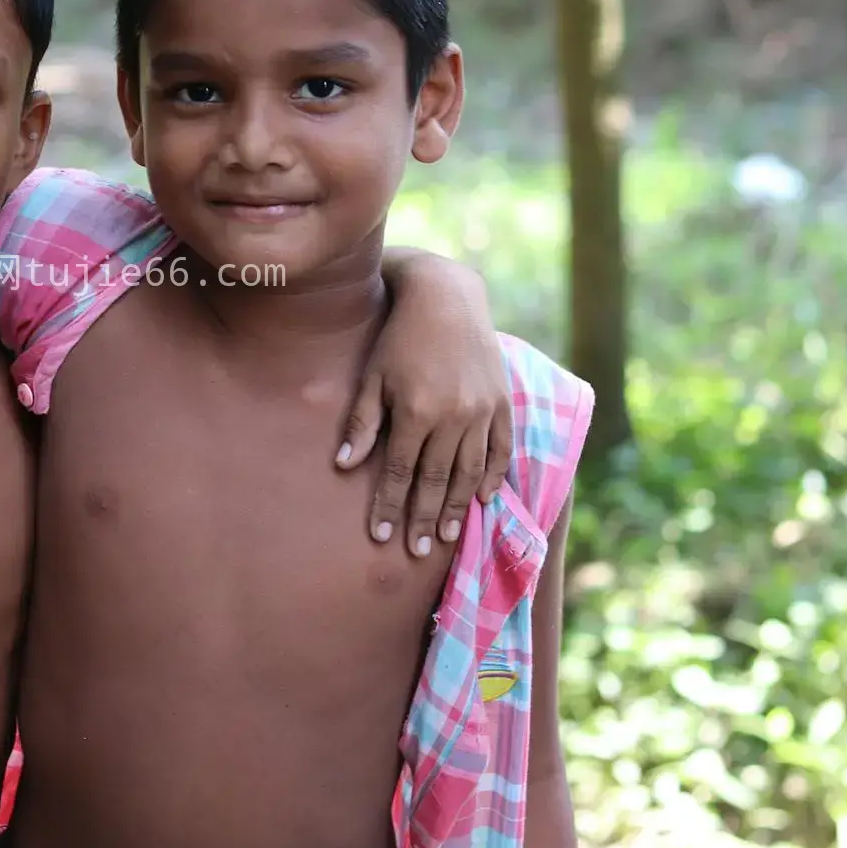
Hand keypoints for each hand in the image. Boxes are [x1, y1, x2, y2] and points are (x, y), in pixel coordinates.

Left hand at [337, 262, 511, 553]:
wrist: (446, 297)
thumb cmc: (398, 337)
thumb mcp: (372, 376)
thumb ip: (362, 423)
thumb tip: (343, 465)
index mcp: (417, 411)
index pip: (400, 472)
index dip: (388, 505)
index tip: (379, 536)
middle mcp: (455, 416)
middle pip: (437, 480)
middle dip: (425, 518)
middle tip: (416, 549)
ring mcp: (484, 410)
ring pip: (471, 471)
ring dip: (459, 507)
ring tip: (449, 537)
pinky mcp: (502, 401)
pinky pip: (502, 449)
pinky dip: (494, 476)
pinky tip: (485, 499)